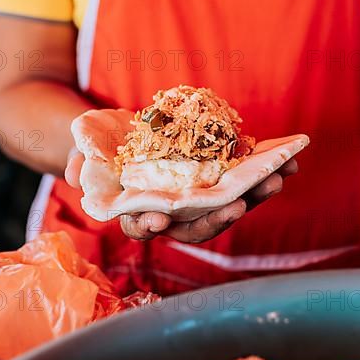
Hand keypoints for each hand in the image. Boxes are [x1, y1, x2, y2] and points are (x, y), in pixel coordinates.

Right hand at [64, 110, 298, 242]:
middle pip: (196, 224)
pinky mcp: (217, 178)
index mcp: (138, 210)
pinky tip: (287, 160)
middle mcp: (172, 211)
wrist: (124, 133)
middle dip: (218, 216)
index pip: (142, 226)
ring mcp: (198, 196)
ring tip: (277, 177)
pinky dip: (264, 173)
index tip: (156, 220)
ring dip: (254, 195)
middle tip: (238, 206)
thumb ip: (78, 161)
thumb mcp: (84, 148)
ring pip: (227, 205)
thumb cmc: (100, 145)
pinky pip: (243, 181)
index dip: (148, 226)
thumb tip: (72, 173)